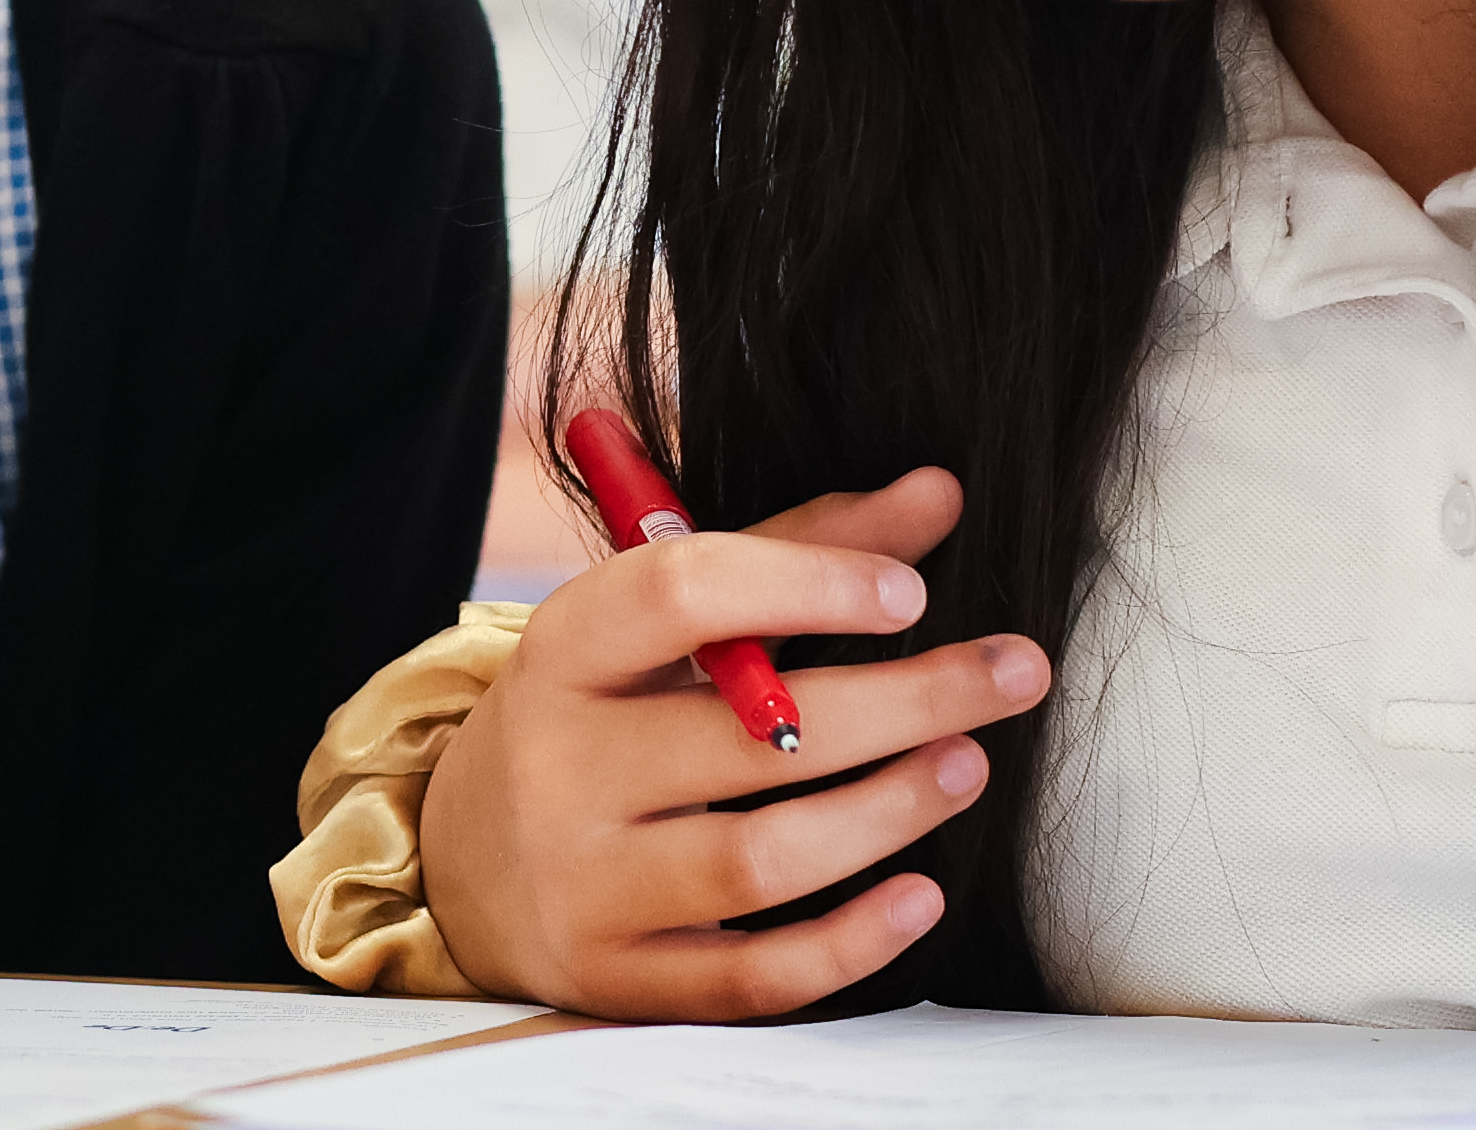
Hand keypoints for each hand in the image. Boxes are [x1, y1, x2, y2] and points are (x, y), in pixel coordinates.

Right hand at [412, 465, 1052, 1018]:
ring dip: (885, 812)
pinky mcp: (619, 980)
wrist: (462, 864)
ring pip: (756, 860)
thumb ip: (799, 550)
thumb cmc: (598, 712)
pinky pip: (749, 976)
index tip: (913, 589)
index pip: (681, 595)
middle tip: (1014, 673)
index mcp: (564, 651)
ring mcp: (586, 885)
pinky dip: (848, 942)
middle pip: (747, 736)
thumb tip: (940, 495)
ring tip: (970, 767)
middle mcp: (561, 768)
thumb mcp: (661, 622)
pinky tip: (922, 895)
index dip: (808, 582)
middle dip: (903, 701)